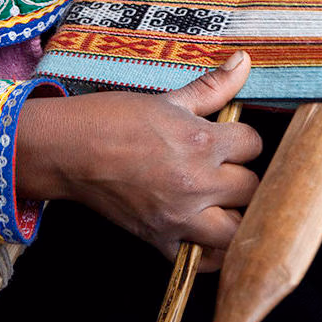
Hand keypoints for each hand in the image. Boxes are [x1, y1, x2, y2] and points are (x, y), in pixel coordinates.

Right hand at [16, 51, 260, 270]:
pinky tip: (206, 231)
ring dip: (236, 215)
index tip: (229, 138)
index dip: (243, 138)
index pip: (253, 144)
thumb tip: (245, 60)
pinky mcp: (160, 241)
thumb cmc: (114, 118)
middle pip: (252, 188)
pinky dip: (211, 251)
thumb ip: (212, 86)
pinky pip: (204, 261)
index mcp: (201, 142)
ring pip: (239, 231)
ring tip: (222, 201)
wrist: (68, 150)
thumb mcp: (167, 98)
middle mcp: (196, 184)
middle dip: (242, 175)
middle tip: (225, 168)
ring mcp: (179, 217)